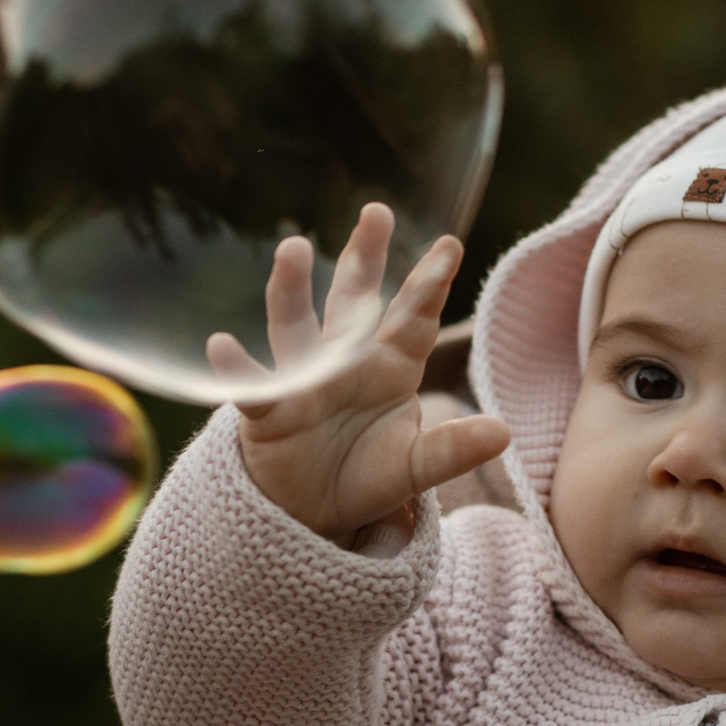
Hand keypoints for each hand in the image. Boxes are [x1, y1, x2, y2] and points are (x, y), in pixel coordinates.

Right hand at [210, 202, 509, 543]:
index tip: (450, 246)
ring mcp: (302, 381)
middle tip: (376, 213)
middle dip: (365, 257)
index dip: (429, 285)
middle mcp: (344, 362)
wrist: (310, 512)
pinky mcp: (268, 413)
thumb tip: (504, 433)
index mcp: (389, 368)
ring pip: (295, 327)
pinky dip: (236, 371)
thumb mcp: (414, 468)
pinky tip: (222, 346)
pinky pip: (252, 390)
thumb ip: (453, 449)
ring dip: (292, 289)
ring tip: (292, 248)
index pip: (413, 320)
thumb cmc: (365, 476)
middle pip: (353, 301)